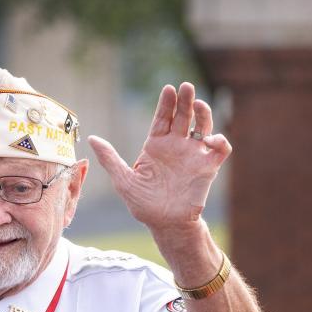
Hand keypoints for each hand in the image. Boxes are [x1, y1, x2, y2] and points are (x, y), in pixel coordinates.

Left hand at [87, 82, 231, 233]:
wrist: (165, 224)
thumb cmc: (143, 204)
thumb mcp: (123, 180)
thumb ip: (110, 158)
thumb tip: (91, 138)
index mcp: (156, 145)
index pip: (163, 117)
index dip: (166, 103)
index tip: (168, 90)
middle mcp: (176, 146)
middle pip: (183, 116)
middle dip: (185, 100)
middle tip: (186, 87)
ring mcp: (193, 155)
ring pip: (203, 126)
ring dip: (203, 113)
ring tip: (198, 105)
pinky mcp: (208, 167)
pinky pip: (220, 149)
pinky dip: (219, 140)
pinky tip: (210, 139)